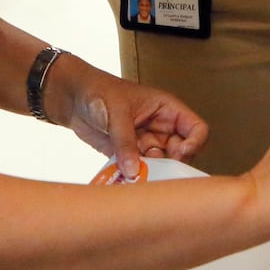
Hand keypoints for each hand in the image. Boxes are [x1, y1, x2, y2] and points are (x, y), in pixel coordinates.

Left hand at [62, 73, 208, 180]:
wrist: (72, 98)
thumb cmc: (98, 91)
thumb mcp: (116, 114)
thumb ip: (125, 142)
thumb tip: (133, 171)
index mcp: (167, 110)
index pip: (196, 129)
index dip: (194, 144)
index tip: (179, 155)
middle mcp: (161, 128)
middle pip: (181, 153)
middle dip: (170, 165)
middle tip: (155, 172)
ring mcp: (146, 142)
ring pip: (160, 165)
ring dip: (151, 173)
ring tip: (135, 176)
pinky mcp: (130, 155)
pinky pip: (140, 170)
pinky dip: (134, 177)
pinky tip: (123, 179)